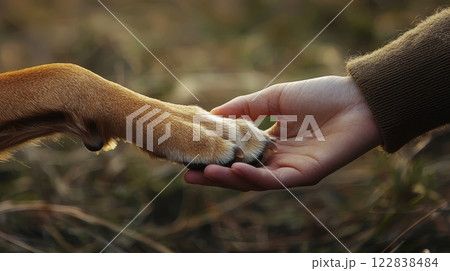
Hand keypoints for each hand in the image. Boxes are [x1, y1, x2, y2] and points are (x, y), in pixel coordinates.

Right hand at [184, 76, 381, 190]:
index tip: (192, 153)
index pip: (238, 153)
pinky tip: (232, 169)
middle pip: (241, 172)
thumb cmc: (321, 95)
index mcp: (271, 142)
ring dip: (227, 178)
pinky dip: (252, 176)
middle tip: (187, 173)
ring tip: (201, 173)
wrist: (358, 99)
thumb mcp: (274, 97)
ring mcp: (290, 169)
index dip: (215, 154)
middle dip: (214, 174)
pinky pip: (274, 180)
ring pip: (254, 180)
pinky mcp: (304, 175)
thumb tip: (212, 113)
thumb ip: (245, 107)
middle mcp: (278, 160)